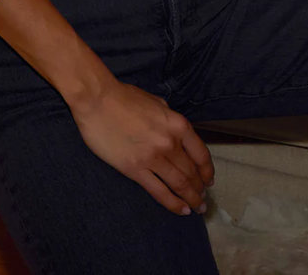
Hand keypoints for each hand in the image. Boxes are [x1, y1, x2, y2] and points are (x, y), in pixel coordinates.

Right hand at [70, 78, 213, 215]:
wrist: (98, 100)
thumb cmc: (126, 97)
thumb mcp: (158, 103)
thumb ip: (170, 121)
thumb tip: (175, 134)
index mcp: (178, 124)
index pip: (201, 154)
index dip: (207, 171)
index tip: (209, 180)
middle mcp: (170, 143)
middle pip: (191, 172)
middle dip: (199, 188)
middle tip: (202, 200)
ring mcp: (153, 157)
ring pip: (178, 184)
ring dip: (190, 199)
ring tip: (196, 208)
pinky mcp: (134, 169)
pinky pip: (158, 191)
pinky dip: (172, 203)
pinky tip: (180, 209)